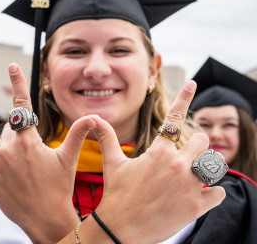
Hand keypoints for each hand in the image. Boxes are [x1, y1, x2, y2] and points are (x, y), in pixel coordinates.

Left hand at [0, 63, 95, 242]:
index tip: (13, 66)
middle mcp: (6, 150)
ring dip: (11, 149)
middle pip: (12, 129)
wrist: (44, 219)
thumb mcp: (69, 158)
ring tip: (26, 168)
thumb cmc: (59, 187)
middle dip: (22, 134)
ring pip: (0, 145)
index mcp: (27, 141)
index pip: (22, 106)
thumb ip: (79, 132)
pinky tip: (13, 176)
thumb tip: (93, 116)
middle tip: (35, 153)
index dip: (19, 83)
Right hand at [75, 80, 225, 243]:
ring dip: (207, 166)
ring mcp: (188, 186)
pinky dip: (212, 192)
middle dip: (196, 144)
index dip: (184, 97)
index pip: (173, 118)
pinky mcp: (196, 207)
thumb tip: (93, 118)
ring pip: (215, 164)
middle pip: (203, 140)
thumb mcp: (112, 163)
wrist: (119, 230)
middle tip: (186, 154)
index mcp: (158, 152)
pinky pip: (218, 192)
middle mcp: (176, 165)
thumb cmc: (115, 194)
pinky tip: (200, 194)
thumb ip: (106, 137)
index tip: (192, 82)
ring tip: (194, 173)